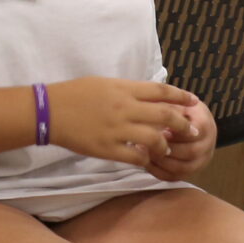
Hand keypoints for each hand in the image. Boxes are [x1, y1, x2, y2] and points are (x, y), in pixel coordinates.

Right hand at [44, 78, 199, 166]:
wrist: (49, 111)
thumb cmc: (75, 94)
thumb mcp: (104, 83)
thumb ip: (128, 90)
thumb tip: (149, 95)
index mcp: (124, 89)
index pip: (162, 91)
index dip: (181, 97)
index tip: (194, 101)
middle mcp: (125, 108)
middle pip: (165, 116)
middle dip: (183, 124)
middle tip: (193, 131)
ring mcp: (117, 129)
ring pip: (155, 139)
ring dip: (165, 144)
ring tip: (166, 148)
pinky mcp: (107, 149)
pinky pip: (136, 157)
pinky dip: (146, 159)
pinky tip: (146, 159)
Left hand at [150, 97, 217, 181]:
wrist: (191, 121)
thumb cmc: (179, 110)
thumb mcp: (176, 102)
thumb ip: (168, 109)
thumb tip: (155, 118)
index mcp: (205, 124)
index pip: (193, 132)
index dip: (175, 134)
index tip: (158, 131)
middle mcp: (208, 144)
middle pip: (191, 152)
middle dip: (167, 149)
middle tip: (147, 144)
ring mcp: (201, 160)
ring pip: (183, 168)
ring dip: (161, 162)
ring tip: (144, 153)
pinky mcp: (190, 172)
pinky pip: (174, 177)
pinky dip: (159, 172)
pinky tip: (146, 162)